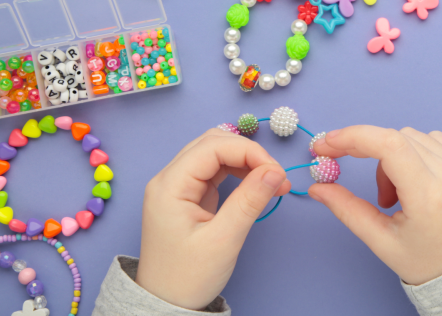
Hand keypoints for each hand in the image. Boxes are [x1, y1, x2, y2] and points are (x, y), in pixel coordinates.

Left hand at [135, 129, 291, 309]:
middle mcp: (169, 179)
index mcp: (169, 186)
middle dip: (249, 153)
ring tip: (272, 181)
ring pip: (215, 153)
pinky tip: (257, 184)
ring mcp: (178, 186)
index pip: (212, 147)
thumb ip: (249, 201)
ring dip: (246, 161)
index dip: (249, 152)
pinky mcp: (189, 195)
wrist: (165, 303)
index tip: (276, 172)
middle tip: (276, 176)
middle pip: (212, 143)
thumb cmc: (187, 277)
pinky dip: (239, 172)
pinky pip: (216, 170)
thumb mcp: (223, 241)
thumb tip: (275, 171)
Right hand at [309, 126, 441, 285]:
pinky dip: (416, 154)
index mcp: (430, 196)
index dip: (352, 137)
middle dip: (371, 156)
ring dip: (395, 157)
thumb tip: (317, 187)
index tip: (327, 144)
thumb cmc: (431, 262)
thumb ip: (347, 209)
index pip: (388, 145)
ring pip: (413, 137)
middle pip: (396, 138)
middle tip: (374, 193)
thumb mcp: (383, 241)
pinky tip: (417, 183)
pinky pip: (434, 140)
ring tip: (400, 197)